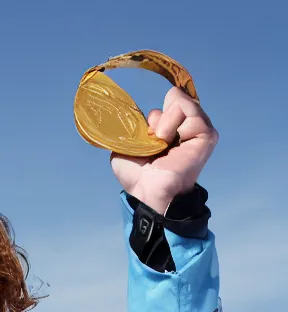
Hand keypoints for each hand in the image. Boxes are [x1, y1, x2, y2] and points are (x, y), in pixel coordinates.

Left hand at [111, 86, 218, 213]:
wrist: (148, 191)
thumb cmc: (139, 175)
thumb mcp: (128, 142)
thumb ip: (135, 124)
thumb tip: (140, 114)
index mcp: (176, 125)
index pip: (171, 98)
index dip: (156, 115)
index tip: (150, 137)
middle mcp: (190, 125)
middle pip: (176, 96)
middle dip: (160, 118)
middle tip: (157, 143)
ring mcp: (201, 128)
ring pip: (181, 101)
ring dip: (165, 123)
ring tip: (164, 144)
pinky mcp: (207, 134)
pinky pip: (189, 111)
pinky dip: (174, 125)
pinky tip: (172, 143)